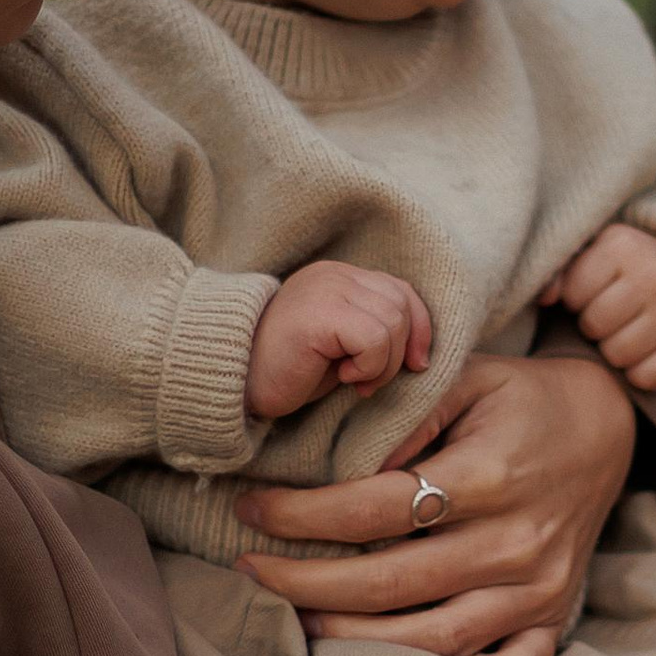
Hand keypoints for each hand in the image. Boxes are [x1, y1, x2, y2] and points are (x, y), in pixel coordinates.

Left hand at [234, 349, 636, 655]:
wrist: (608, 426)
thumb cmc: (520, 398)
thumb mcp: (468, 375)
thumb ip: (405, 410)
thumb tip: (336, 456)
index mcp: (490, 476)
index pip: (374, 510)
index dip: (301, 516)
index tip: (252, 510)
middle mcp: (514, 543)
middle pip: (388, 584)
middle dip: (304, 584)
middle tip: (249, 571)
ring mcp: (535, 591)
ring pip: (430, 642)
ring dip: (352, 640)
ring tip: (297, 622)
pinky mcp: (549, 620)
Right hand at [246, 260, 434, 420]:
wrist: (235, 381)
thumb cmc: (287, 370)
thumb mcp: (341, 348)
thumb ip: (374, 334)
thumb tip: (420, 355)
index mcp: (340, 277)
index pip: (401, 290)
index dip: (419, 328)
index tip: (415, 364)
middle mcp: (335, 275)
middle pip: (401, 305)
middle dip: (397, 352)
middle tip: (367, 381)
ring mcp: (326, 289)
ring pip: (392, 321)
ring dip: (382, 363)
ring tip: (353, 379)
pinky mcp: (320, 313)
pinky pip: (374, 338)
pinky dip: (369, 366)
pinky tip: (342, 377)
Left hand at [542, 222, 655, 392]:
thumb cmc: (615, 272)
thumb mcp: (585, 258)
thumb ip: (555, 273)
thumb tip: (546, 297)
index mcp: (624, 245)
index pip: (572, 295)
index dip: (575, 300)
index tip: (591, 292)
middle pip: (595, 326)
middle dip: (593, 326)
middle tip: (608, 315)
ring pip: (617, 355)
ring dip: (613, 350)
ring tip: (623, 331)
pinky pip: (645, 378)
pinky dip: (638, 373)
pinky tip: (643, 351)